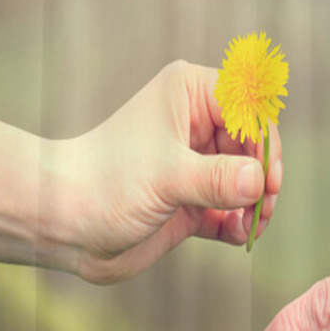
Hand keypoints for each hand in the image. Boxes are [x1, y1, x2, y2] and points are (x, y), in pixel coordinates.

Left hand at [49, 60, 282, 282]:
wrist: (63, 224)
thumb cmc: (104, 184)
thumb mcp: (166, 177)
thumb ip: (216, 179)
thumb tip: (259, 182)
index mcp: (191, 95)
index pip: (250, 105)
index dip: (265, 140)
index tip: (266, 178)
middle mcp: (197, 123)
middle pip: (255, 144)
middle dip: (264, 177)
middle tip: (263, 207)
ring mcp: (197, 163)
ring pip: (248, 178)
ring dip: (257, 203)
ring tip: (252, 226)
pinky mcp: (194, 198)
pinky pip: (233, 206)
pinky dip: (241, 222)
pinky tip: (238, 236)